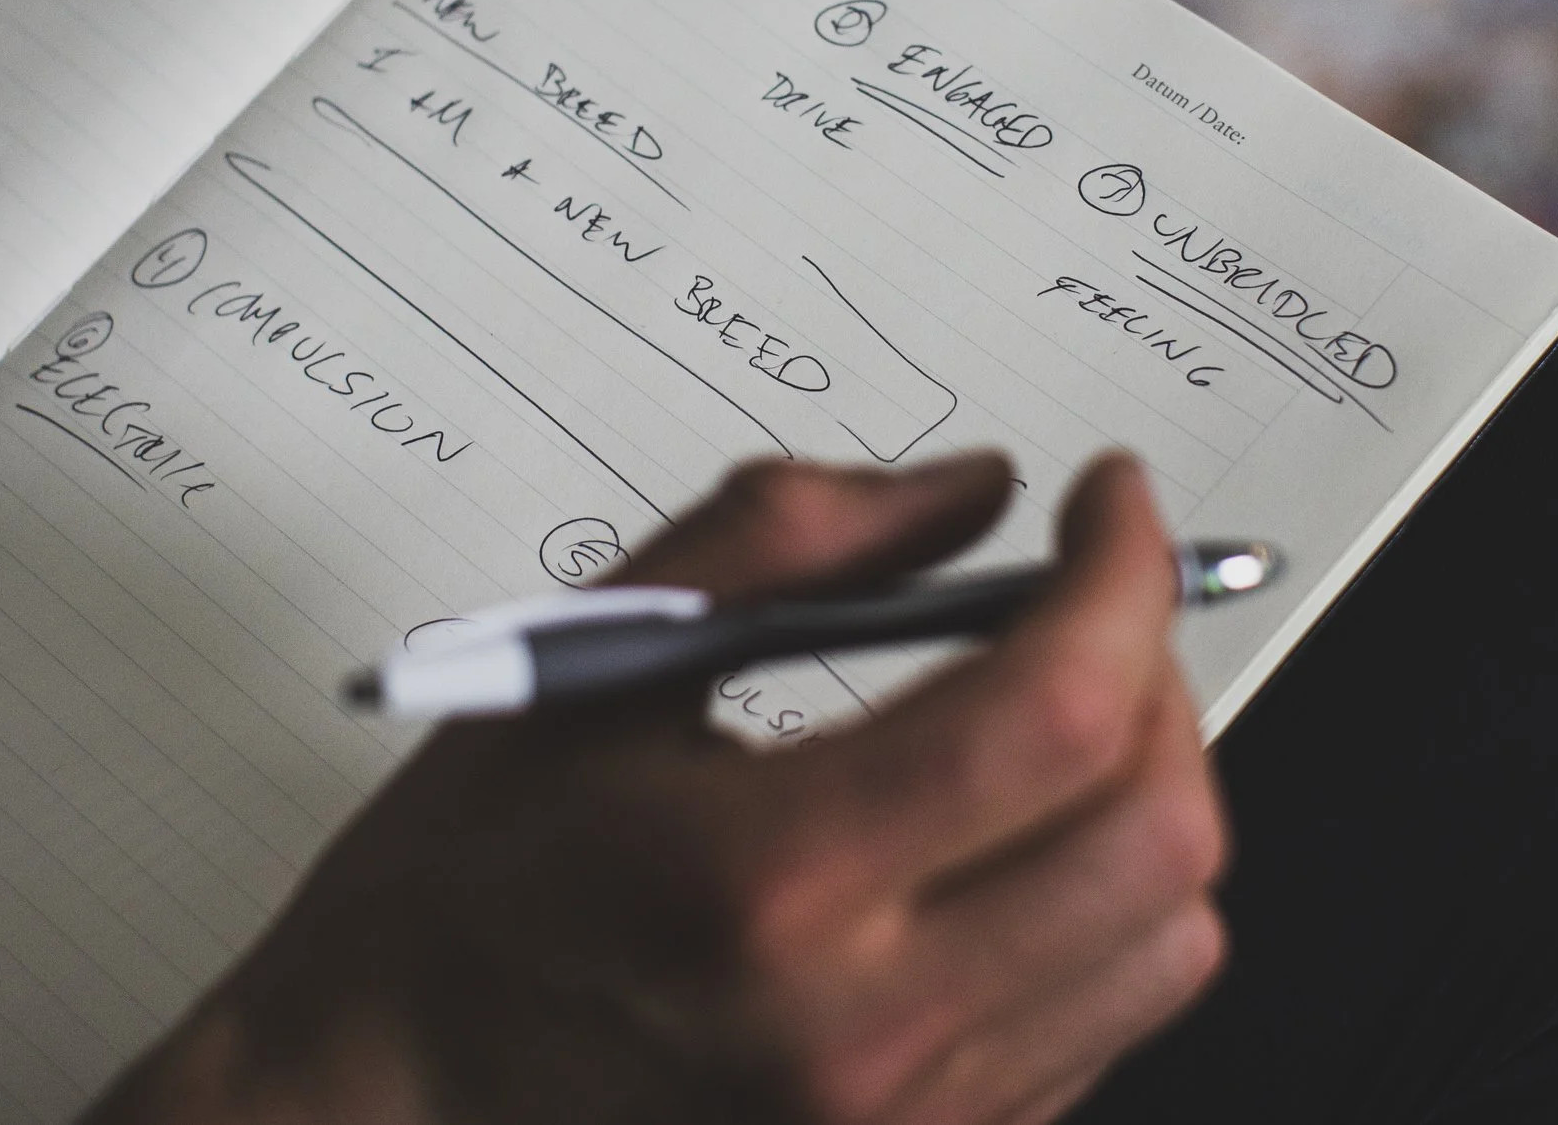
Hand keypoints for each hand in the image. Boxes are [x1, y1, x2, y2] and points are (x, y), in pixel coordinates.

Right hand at [86, 451, 1228, 1124]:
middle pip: (1156, 828)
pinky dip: (1101, 902)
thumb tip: (975, 494)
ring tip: (1050, 720)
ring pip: (1169, 935)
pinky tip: (1000, 844)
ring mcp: (911, 1117)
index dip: (1124, 574)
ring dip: (1145, 791)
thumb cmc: (459, 899)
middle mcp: (867, 1025)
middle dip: (1158, 669)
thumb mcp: (583, 669)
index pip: (1055, 710)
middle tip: (1086, 597)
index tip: (1110, 503)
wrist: (389, 1108)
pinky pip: (1107, 1022)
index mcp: (769, 880)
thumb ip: (784, 542)